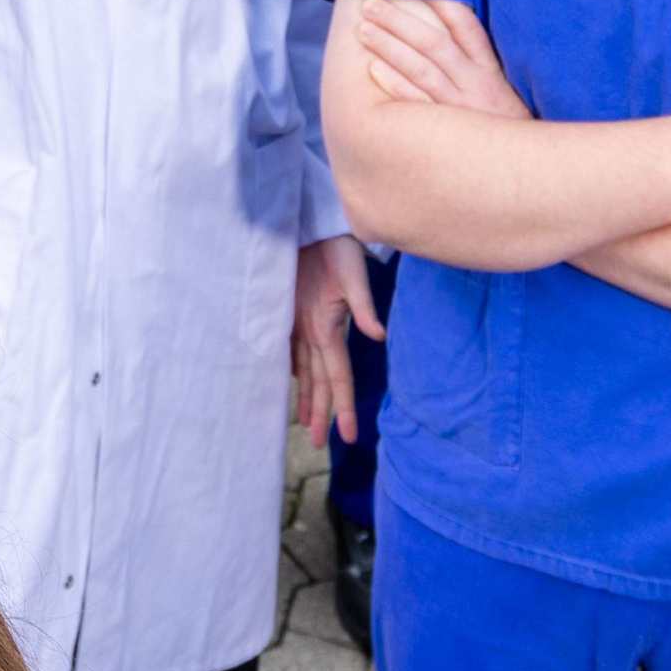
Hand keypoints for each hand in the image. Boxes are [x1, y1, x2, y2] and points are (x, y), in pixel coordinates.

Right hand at [290, 234, 381, 444]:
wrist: (309, 225)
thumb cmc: (336, 249)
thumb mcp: (354, 275)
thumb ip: (365, 307)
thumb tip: (379, 335)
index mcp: (325, 328)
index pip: (337, 377)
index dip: (343, 407)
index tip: (347, 436)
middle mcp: (309, 333)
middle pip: (318, 382)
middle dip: (320, 413)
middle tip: (321, 444)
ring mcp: (297, 325)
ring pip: (302, 371)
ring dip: (305, 398)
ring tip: (305, 423)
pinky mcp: (291, 315)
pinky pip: (291, 353)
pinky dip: (294, 373)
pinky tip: (293, 382)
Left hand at [356, 0, 527, 119]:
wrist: (519, 169)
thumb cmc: (502, 123)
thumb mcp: (501, 87)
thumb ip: (477, 58)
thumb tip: (445, 19)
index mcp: (490, 69)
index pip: (467, 27)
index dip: (443, 4)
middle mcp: (475, 84)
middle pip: (434, 44)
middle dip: (400, 22)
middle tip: (371, 4)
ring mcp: (459, 107)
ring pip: (422, 70)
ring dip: (390, 47)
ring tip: (364, 29)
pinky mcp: (446, 132)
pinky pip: (417, 104)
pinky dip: (396, 85)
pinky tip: (374, 69)